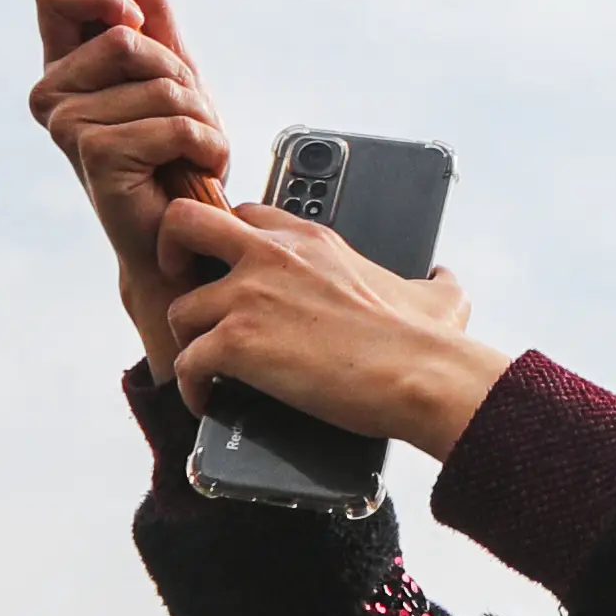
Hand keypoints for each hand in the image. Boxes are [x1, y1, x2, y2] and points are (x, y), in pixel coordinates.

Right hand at [30, 0, 226, 354]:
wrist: (177, 240)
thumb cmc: (171, 159)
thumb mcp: (169, 73)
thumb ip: (151, 14)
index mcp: (64, 68)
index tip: (132, 14)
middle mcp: (52, 95)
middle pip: (126, 37)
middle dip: (176, 74)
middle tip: (181, 119)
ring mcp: (68, 127)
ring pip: (159, 83)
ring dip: (199, 117)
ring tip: (190, 152)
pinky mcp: (96, 156)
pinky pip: (173, 123)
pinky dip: (206, 146)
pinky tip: (196, 171)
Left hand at [155, 195, 508, 458]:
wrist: (420, 375)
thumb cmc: (428, 342)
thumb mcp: (435, 295)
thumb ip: (432, 281)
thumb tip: (444, 278)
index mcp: (310, 240)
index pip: (244, 214)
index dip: (226, 241)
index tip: (226, 268)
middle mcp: (272, 256)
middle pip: (184, 223)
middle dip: (171, 254)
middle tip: (183, 289)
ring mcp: (250, 296)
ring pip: (178, 308)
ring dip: (189, 342)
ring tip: (208, 370)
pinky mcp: (238, 342)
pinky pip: (185, 363)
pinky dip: (191, 388)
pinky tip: (208, 402)